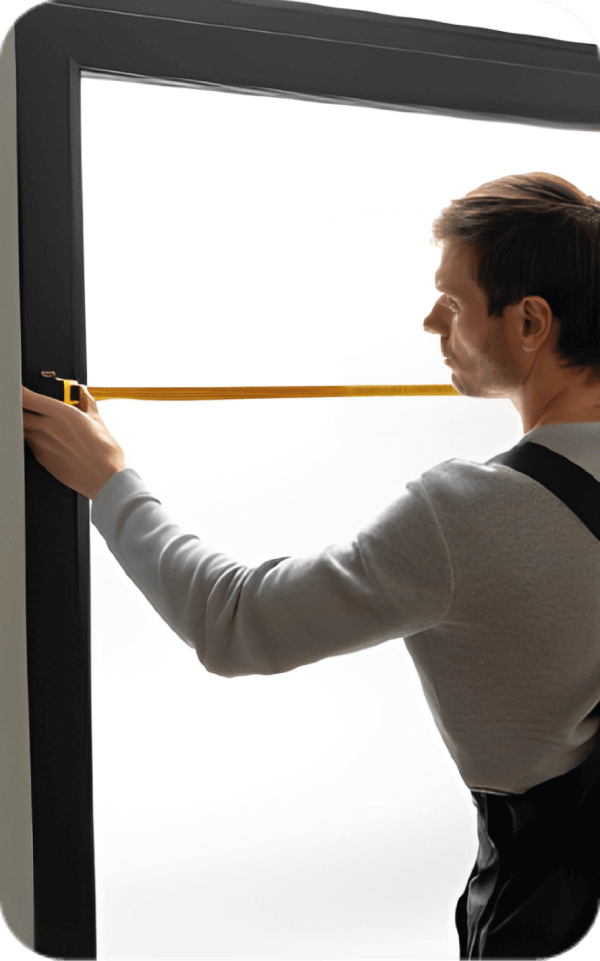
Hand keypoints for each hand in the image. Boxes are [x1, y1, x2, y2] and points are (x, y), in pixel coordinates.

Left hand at [22, 383, 127, 499]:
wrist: (105, 478)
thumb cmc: (104, 452)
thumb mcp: (97, 420)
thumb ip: (85, 402)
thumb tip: (82, 393)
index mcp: (59, 414)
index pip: (25, 396)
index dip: (21, 391)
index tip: (24, 390)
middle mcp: (46, 428)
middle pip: (18, 413)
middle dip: (23, 409)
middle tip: (35, 408)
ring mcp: (41, 444)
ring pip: (24, 429)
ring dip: (30, 424)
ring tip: (49, 426)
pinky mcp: (41, 459)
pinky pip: (31, 444)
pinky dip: (37, 439)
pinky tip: (54, 441)